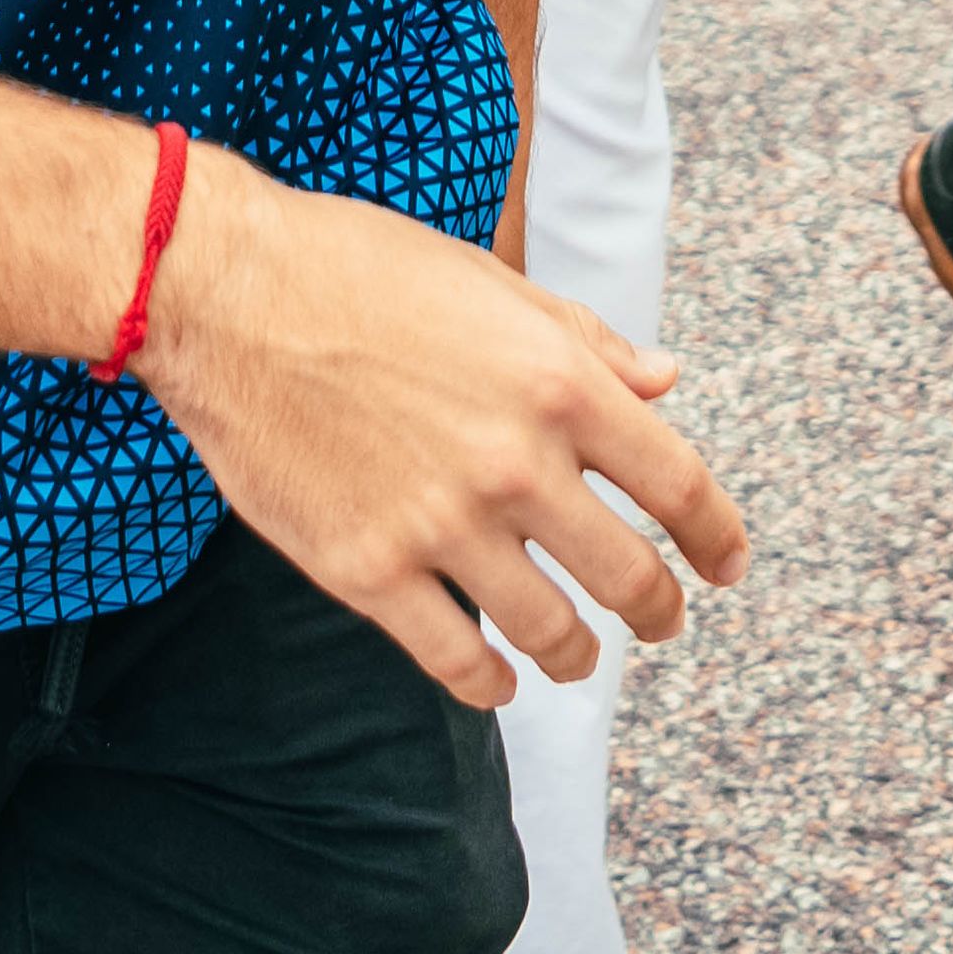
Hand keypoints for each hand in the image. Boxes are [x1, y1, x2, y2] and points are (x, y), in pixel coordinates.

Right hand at [132, 145, 748, 703]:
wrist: (224, 292)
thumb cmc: (357, 269)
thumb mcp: (492, 283)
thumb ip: (587, 343)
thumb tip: (667, 381)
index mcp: (558, 381)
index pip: (678, 483)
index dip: (718, 536)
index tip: (728, 565)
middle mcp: (515, 461)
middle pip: (629, 575)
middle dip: (660, 611)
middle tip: (662, 622)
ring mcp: (442, 524)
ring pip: (550, 631)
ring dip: (577, 655)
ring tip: (578, 655)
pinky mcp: (368, 570)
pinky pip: (455, 660)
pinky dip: (490, 684)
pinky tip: (497, 680)